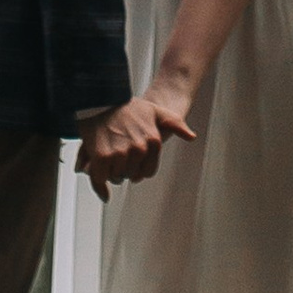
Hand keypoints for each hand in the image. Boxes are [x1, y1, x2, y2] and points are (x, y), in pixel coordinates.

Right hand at [75, 85, 196, 195]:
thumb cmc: (129, 107)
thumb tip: (191, 137)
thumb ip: (176, 124)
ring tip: (108, 161)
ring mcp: (120, 154)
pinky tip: (105, 194)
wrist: (105, 98)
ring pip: (117, 178)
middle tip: (118, 159)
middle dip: (125, 170)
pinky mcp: (102, 157)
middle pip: (132, 175)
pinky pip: (100, 181)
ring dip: (112, 175)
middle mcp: (139, 149)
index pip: (148, 172)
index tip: (131, 164)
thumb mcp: (157, 112)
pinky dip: (101, 190)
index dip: (138, 169)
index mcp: (154, 141)